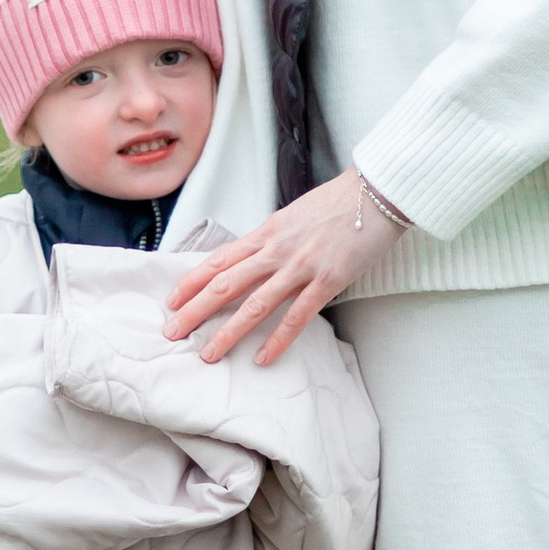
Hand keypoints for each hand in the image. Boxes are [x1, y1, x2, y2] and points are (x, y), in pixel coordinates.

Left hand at [164, 168, 397, 363]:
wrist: (376, 192)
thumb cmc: (337, 203)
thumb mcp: (293, 216)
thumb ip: (271, 239)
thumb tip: (251, 259)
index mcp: (266, 232)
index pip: (218, 260)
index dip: (191, 282)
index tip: (171, 301)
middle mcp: (276, 249)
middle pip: (226, 283)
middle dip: (195, 310)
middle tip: (172, 333)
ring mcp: (301, 265)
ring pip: (255, 303)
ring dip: (228, 331)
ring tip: (208, 354)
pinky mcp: (328, 279)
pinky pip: (297, 315)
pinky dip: (278, 339)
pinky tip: (262, 357)